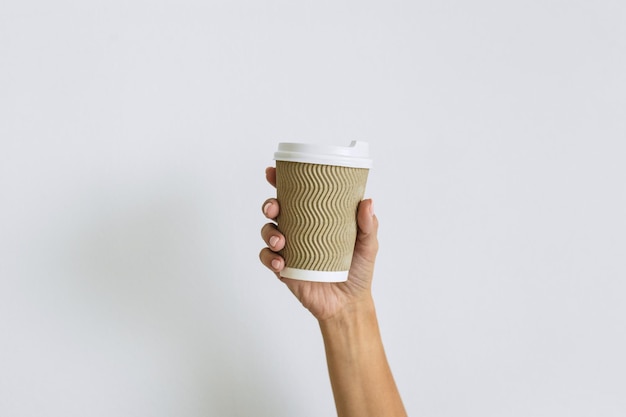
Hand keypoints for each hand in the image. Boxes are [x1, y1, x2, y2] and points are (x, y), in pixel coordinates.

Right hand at [259, 167, 378, 321]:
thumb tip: (367, 202)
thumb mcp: (368, 245)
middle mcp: (299, 230)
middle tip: (274, 208)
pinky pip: (268, 258)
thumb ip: (368, 225)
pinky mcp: (284, 269)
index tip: (273, 172)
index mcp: (316, 218)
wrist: (349, 304)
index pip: (296, 195)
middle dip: (269, 204)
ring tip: (281, 242)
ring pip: (268, 231)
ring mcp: (289, 249)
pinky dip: (269, 258)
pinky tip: (280, 263)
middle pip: (276, 210)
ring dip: (268, 232)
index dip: (281, 181)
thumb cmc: (358, 271)